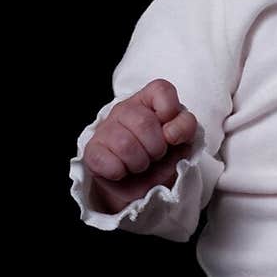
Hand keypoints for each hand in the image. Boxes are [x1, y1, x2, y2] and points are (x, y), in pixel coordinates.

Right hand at [82, 79, 197, 212]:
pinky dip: (120, 173)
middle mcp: (126, 109)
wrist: (140, 186)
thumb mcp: (182, 143)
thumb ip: (184, 129)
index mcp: (150, 101)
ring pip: (125, 144)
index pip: (162, 91)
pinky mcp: (92, 150)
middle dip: (157, 148)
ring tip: (140, 165)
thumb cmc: (162, 159)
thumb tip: (170, 132)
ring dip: (139, 163)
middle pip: (144, 122)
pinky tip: (122, 171)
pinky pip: (108, 163)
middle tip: (155, 156)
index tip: (172, 135)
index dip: (172, 114)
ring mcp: (106, 128)